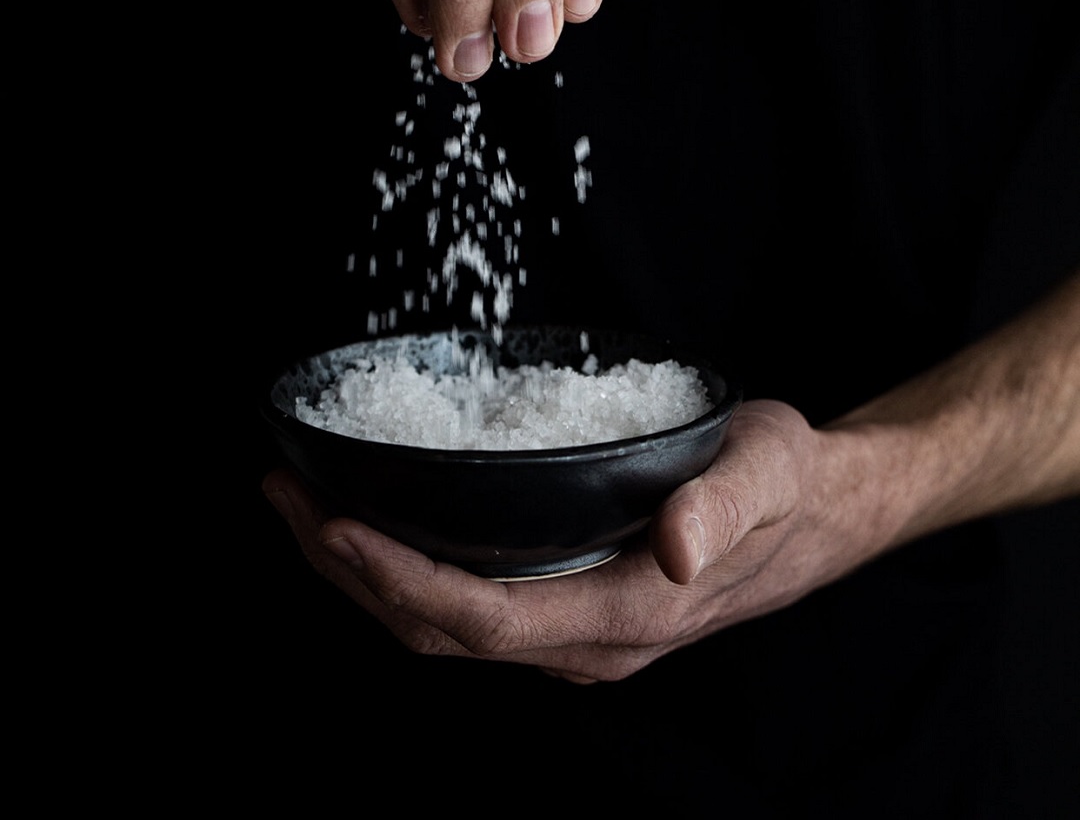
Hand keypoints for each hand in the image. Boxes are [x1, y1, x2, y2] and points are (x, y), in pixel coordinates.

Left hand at [263, 401, 869, 682]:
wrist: (820, 516)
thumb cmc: (789, 487)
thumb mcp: (765, 475)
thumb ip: (722, 509)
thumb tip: (673, 549)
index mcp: (624, 616)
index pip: (486, 619)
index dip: (402, 580)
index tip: (336, 526)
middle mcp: (589, 639)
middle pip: (442, 630)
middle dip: (352, 573)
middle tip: (284, 497)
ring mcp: (577, 629)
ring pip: (447, 625)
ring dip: (366, 574)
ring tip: (303, 506)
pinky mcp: (572, 603)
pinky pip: (471, 605)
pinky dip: (408, 569)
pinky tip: (383, 521)